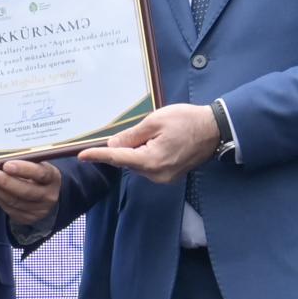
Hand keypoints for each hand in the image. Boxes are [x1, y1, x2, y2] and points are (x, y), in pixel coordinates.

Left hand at [0, 159, 60, 225]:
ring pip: (14, 201)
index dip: (24, 169)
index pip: (40, 174)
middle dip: (5, 181)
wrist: (46, 196)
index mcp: (53, 178)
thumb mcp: (39, 165)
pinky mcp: (26, 218)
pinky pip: (7, 208)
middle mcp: (48, 196)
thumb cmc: (37, 174)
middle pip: (26, 191)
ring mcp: (37, 210)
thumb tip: (1, 156)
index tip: (7, 164)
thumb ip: (26, 161)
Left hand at [76, 103, 218, 183]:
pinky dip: (147, 153)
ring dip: (139, 149)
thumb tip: (113, 145)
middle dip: (127, 146)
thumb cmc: (187, 121)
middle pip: (129, 161)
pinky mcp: (170, 175)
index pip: (118, 158)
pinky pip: (150, 164)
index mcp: (151, 161)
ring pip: (139, 163)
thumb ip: (132, 135)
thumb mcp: (155, 121)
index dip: (98, 155)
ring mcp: (164, 177)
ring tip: (159, 133)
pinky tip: (160, 140)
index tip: (82, 156)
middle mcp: (156, 174)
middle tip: (145, 129)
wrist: (215, 129)